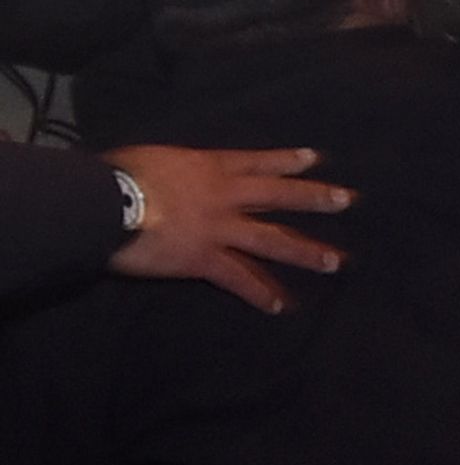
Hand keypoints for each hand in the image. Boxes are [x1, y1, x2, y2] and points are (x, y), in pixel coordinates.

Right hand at [105, 145, 351, 314]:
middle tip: (348, 201)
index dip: (288, 161)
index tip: (316, 159)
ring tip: (335, 262)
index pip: (258, 161)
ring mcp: (219, 228)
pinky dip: (260, 293)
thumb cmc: (118, 176)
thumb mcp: (154, 159)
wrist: (105, 203)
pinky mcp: (204, 259)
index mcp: (210, 167)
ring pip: (272, 239)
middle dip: (315, 198)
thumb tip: (168, 176)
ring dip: (306, 251)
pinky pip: (239, 278)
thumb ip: (174, 171)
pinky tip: (280, 305)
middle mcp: (225, 195)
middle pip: (279, 195)